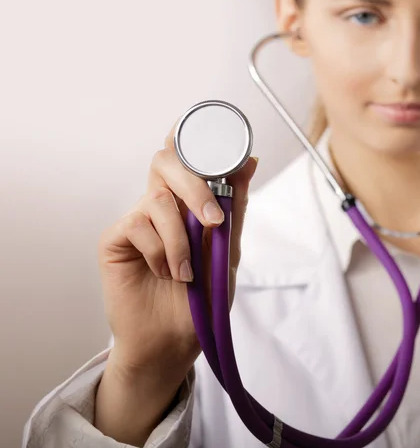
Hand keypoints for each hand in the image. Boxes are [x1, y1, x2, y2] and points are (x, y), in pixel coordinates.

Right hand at [95, 119, 257, 443]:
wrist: (174, 340)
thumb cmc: (203, 297)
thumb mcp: (229, 251)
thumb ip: (235, 208)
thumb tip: (250, 162)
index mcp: (187, 203)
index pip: (186, 157)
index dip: (192, 138)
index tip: (216, 135)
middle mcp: (160, 204)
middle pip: (167, 163)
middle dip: (195, 187)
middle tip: (214, 220)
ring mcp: (137, 220)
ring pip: (158, 201)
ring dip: (180, 240)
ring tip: (188, 273)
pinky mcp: (115, 239)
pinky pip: (138, 226)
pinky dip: (160, 253)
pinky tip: (165, 274)